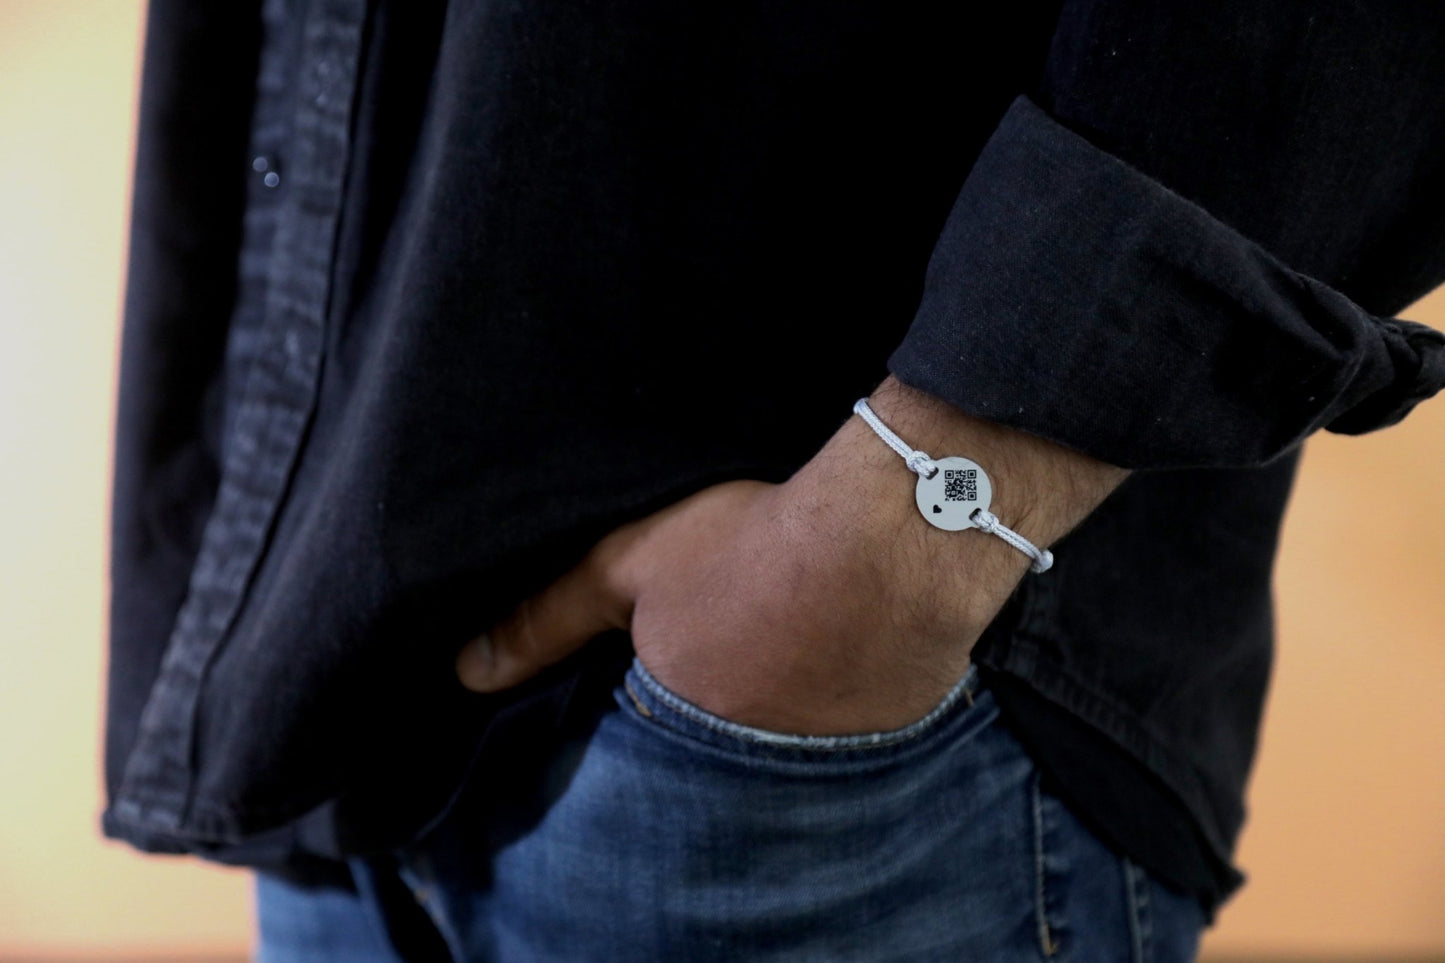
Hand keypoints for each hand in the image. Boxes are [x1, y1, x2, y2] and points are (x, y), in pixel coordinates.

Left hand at [455, 378, 1130, 734]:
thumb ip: (547, 617)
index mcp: (686, 726)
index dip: (647, 694)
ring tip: (779, 642)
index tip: (657, 659)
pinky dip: (838, 689)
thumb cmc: (755, 547)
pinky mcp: (894, 727)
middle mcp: (758, 764)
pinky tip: (839, 640)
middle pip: (715, 748)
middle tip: (724, 649)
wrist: (896, 538)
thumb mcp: (631, 565)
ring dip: (780, 700)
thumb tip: (468, 671)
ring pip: (785, 738)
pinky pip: (848, 721)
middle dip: (711, 707)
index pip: (643, 743)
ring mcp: (831, 752)